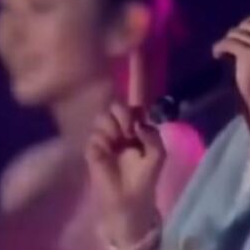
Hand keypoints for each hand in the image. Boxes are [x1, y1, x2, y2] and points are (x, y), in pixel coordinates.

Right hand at [85, 49, 164, 235]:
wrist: (129, 204)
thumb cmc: (146, 179)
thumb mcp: (157, 154)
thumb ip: (150, 133)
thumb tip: (136, 118)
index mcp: (138, 124)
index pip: (136, 93)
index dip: (137, 70)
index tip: (135, 46)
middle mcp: (120, 125)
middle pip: (119, 104)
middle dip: (124, 116)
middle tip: (129, 134)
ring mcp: (104, 135)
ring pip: (106, 117)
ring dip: (115, 131)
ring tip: (120, 148)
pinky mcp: (92, 146)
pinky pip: (97, 134)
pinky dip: (104, 143)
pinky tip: (108, 154)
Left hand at [212, 11, 249, 129]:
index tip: (243, 28)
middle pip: (249, 24)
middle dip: (238, 31)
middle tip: (231, 42)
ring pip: (237, 33)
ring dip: (228, 41)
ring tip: (223, 50)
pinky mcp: (248, 53)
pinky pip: (229, 43)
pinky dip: (219, 47)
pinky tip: (217, 54)